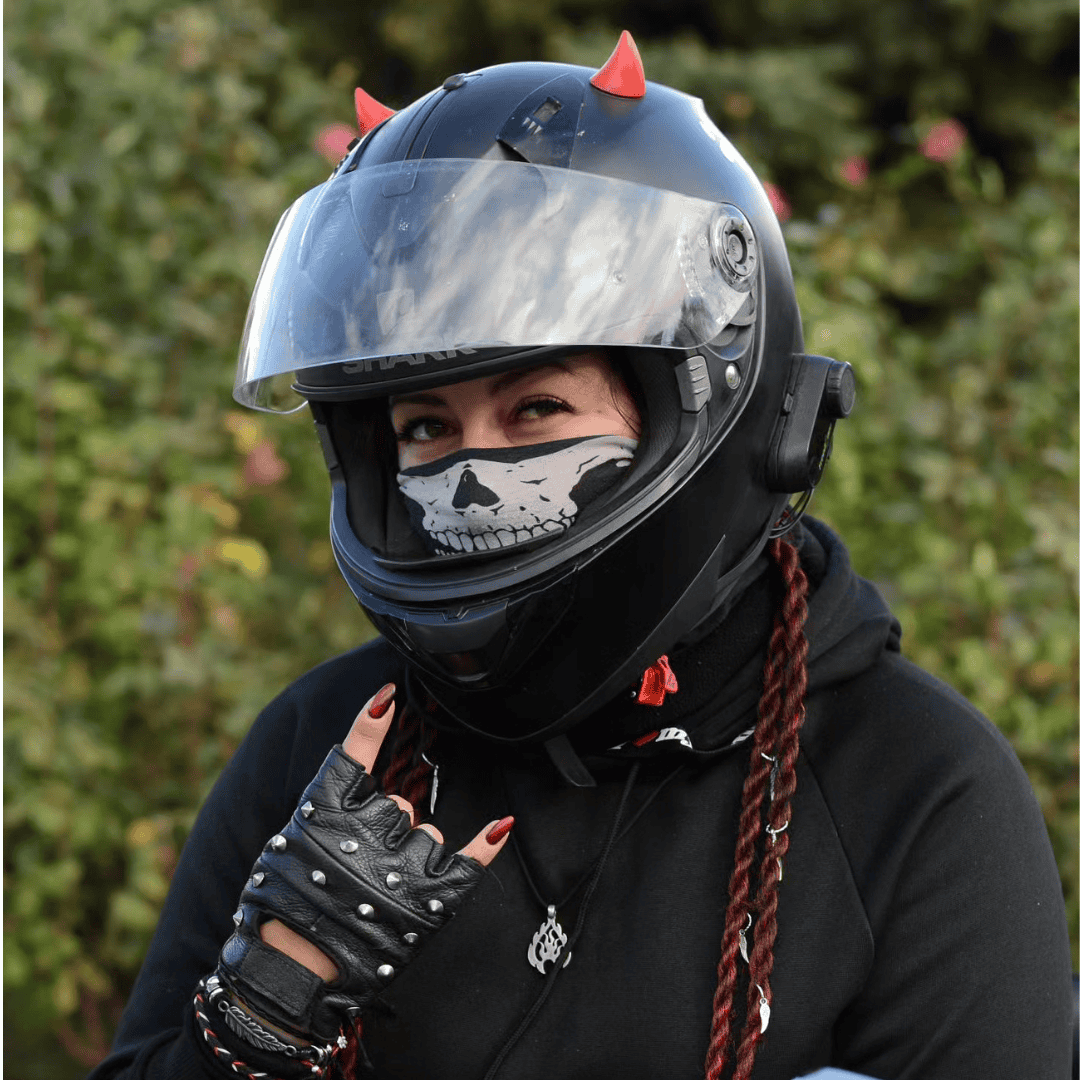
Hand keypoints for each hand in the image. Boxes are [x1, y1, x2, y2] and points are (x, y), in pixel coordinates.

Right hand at [211, 683, 512, 1052]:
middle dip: (386, 830)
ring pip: (426, 832)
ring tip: (380, 891)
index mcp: (324, 814)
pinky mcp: (427, 900)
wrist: (291, 973)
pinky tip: (501, 824)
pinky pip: (466, 862)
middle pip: (399, 804)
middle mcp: (365, 832)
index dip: (370, 725)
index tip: (388, 696)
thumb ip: (325, 809)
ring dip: (410, 855)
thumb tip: (358, 778)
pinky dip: (485, 845)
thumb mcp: (290, 842)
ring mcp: (399, 865)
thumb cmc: (285, 906)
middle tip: (361, 868)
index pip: (353, 757)